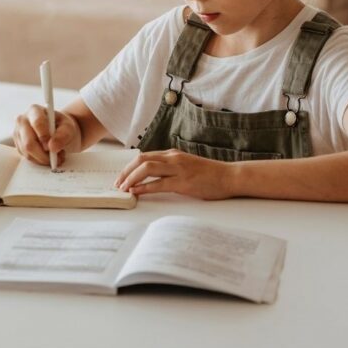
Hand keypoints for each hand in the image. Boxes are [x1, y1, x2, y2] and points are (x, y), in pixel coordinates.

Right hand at [13, 105, 81, 166]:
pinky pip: (26, 157)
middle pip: (29, 142)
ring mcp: (18, 133)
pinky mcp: (17, 144)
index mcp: (35, 110)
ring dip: (42, 159)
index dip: (44, 137)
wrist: (56, 129)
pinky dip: (38, 160)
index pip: (37, 123)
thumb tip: (52, 147)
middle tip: (56, 159)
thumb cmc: (61, 125)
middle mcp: (22, 120)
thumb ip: (63, 135)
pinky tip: (47, 156)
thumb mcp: (68, 127)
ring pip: (27, 152)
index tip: (51, 148)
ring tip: (55, 157)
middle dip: (44, 155)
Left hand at [114, 149, 234, 199]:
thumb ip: (171, 167)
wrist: (229, 176)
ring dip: (131, 179)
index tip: (122, 177)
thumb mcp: (186, 165)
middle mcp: (173, 158)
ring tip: (123, 189)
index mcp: (172, 154)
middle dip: (125, 172)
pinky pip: (158, 184)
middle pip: (141, 160)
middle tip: (117, 183)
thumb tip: (153, 176)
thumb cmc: (209, 174)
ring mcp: (178, 169)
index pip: (144, 156)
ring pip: (146, 169)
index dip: (129, 167)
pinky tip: (136, 193)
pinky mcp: (183, 182)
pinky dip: (144, 188)